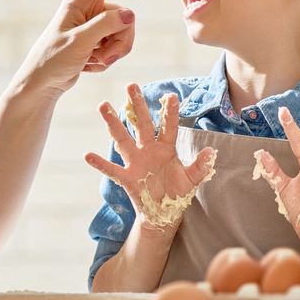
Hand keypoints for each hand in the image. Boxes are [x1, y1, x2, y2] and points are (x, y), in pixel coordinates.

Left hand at [7, 0, 135, 101]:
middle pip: (125, 18)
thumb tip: (132, 14)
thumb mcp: (79, 43)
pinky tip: (87, 65)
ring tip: (91, 62)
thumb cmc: (53, 60)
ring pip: (125, 33)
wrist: (42, 84)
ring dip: (112, 53)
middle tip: (97, 56)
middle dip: (119, 42)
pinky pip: (117, 47)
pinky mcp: (96, 39)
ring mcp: (93, 24)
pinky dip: (106, 60)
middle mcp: (88, 8)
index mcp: (79, 1)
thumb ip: (105, 27)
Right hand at [85, 87, 216, 230]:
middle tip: (131, 85)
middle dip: (137, 105)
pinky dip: (100, 163)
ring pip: (123, 139)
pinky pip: (111, 169)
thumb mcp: (192, 180)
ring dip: (114, 123)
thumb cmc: (177, 192)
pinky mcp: (126, 178)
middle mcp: (148, 150)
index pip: (168, 127)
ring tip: (104, 106)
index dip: (170, 112)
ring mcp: (136, 162)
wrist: (163, 213)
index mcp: (166, 148)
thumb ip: (201, 166)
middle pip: (142, 124)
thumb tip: (211, 152)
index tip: (171, 95)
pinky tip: (88, 155)